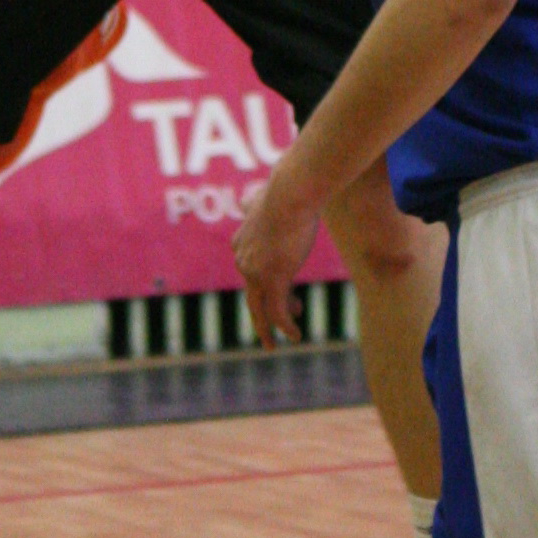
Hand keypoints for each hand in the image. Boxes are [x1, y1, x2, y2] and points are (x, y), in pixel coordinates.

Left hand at [234, 164, 322, 346]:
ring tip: (276, 344)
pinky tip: (295, 336)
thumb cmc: (285, 193)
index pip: (251, 272)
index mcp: (241, 243)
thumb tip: (247, 200)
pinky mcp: (273, 280)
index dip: (267, 286)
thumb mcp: (264, 199)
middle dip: (265, 309)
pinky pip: (277, 313)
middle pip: (253, 293)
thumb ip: (254, 203)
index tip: (288, 290)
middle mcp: (243, 260)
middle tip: (278, 321)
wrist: (291, 195)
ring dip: (268, 328)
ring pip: (260, 309)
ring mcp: (255, 273)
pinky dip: (285, 327)